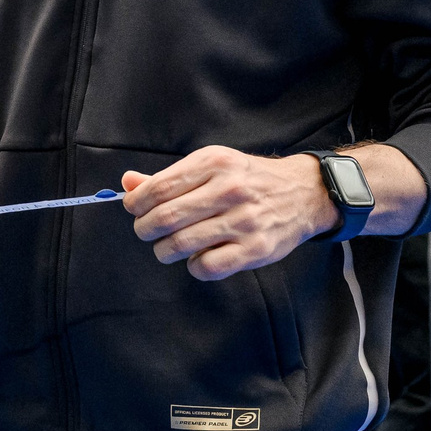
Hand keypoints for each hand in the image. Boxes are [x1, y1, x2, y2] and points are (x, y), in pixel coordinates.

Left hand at [122, 148, 334, 279]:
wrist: (303, 193)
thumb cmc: (248, 179)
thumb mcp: (211, 166)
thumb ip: (168, 178)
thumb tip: (127, 184)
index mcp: (214, 163)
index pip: (158, 188)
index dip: (136, 203)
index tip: (134, 209)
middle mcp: (230, 189)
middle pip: (165, 217)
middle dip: (145, 229)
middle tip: (147, 231)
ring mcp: (245, 220)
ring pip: (181, 244)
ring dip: (164, 250)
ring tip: (168, 246)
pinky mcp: (256, 249)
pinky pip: (207, 266)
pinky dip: (193, 266)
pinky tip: (197, 257)